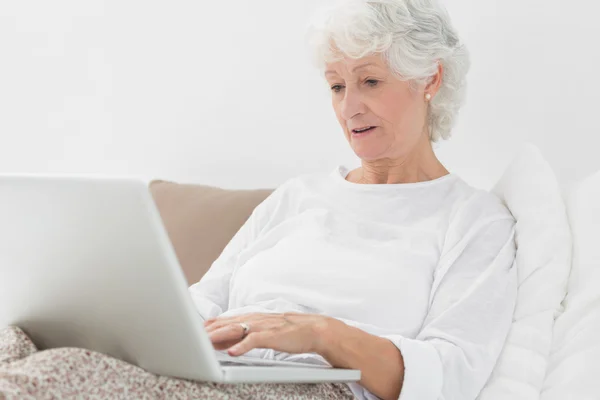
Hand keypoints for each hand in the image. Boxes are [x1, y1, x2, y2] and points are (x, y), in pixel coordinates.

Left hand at [204, 312, 336, 356]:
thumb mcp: (263, 331)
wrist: (314, 329)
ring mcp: (264, 326)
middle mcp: (255, 319)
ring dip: (219, 335)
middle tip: (192, 336)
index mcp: (252, 318)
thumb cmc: (289, 332)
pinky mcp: (273, 336)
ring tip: (205, 342)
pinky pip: (255, 340)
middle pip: (226, 324)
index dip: (209, 325)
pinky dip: (243, 346)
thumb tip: (224, 343)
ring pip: (236, 329)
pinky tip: (232, 353)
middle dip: (208, 330)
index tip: (194, 331)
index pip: (225, 320)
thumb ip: (244, 335)